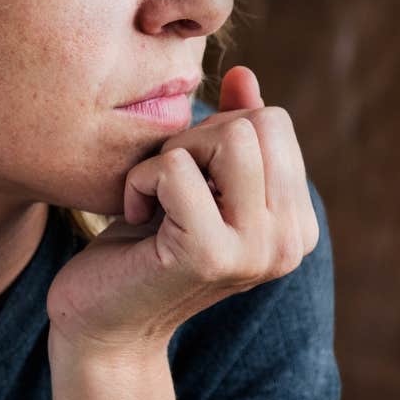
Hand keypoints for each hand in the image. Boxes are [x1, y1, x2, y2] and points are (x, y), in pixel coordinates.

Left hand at [45, 65, 320, 361]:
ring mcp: (256, 251)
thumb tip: (244, 75)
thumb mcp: (195, 181)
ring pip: (231, 137)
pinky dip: (141, 180)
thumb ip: (230, 132)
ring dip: (174, 154)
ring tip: (156, 198)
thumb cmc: (144, 247)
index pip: (275, 122)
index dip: (217, 132)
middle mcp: (290, 242)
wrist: (103, 324)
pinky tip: (136, 217)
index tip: (189, 179)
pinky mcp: (210, 255)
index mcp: (297, 224)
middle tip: (167, 187)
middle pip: (258, 123)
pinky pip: (176, 168)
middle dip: (198, 137)